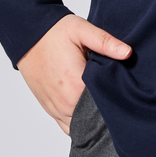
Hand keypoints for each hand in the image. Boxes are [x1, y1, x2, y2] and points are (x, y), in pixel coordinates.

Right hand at [17, 14, 131, 134]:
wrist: (28, 36)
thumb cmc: (55, 32)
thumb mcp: (82, 29)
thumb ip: (105, 42)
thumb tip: (128, 53)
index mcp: (75, 84)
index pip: (104, 104)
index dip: (118, 99)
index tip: (127, 92)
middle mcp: (65, 102)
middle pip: (94, 118)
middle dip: (108, 111)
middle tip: (121, 98)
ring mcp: (56, 108)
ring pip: (80, 127)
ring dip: (93, 120)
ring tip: (107, 107)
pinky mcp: (49, 109)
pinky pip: (67, 127)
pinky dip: (80, 124)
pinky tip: (91, 115)